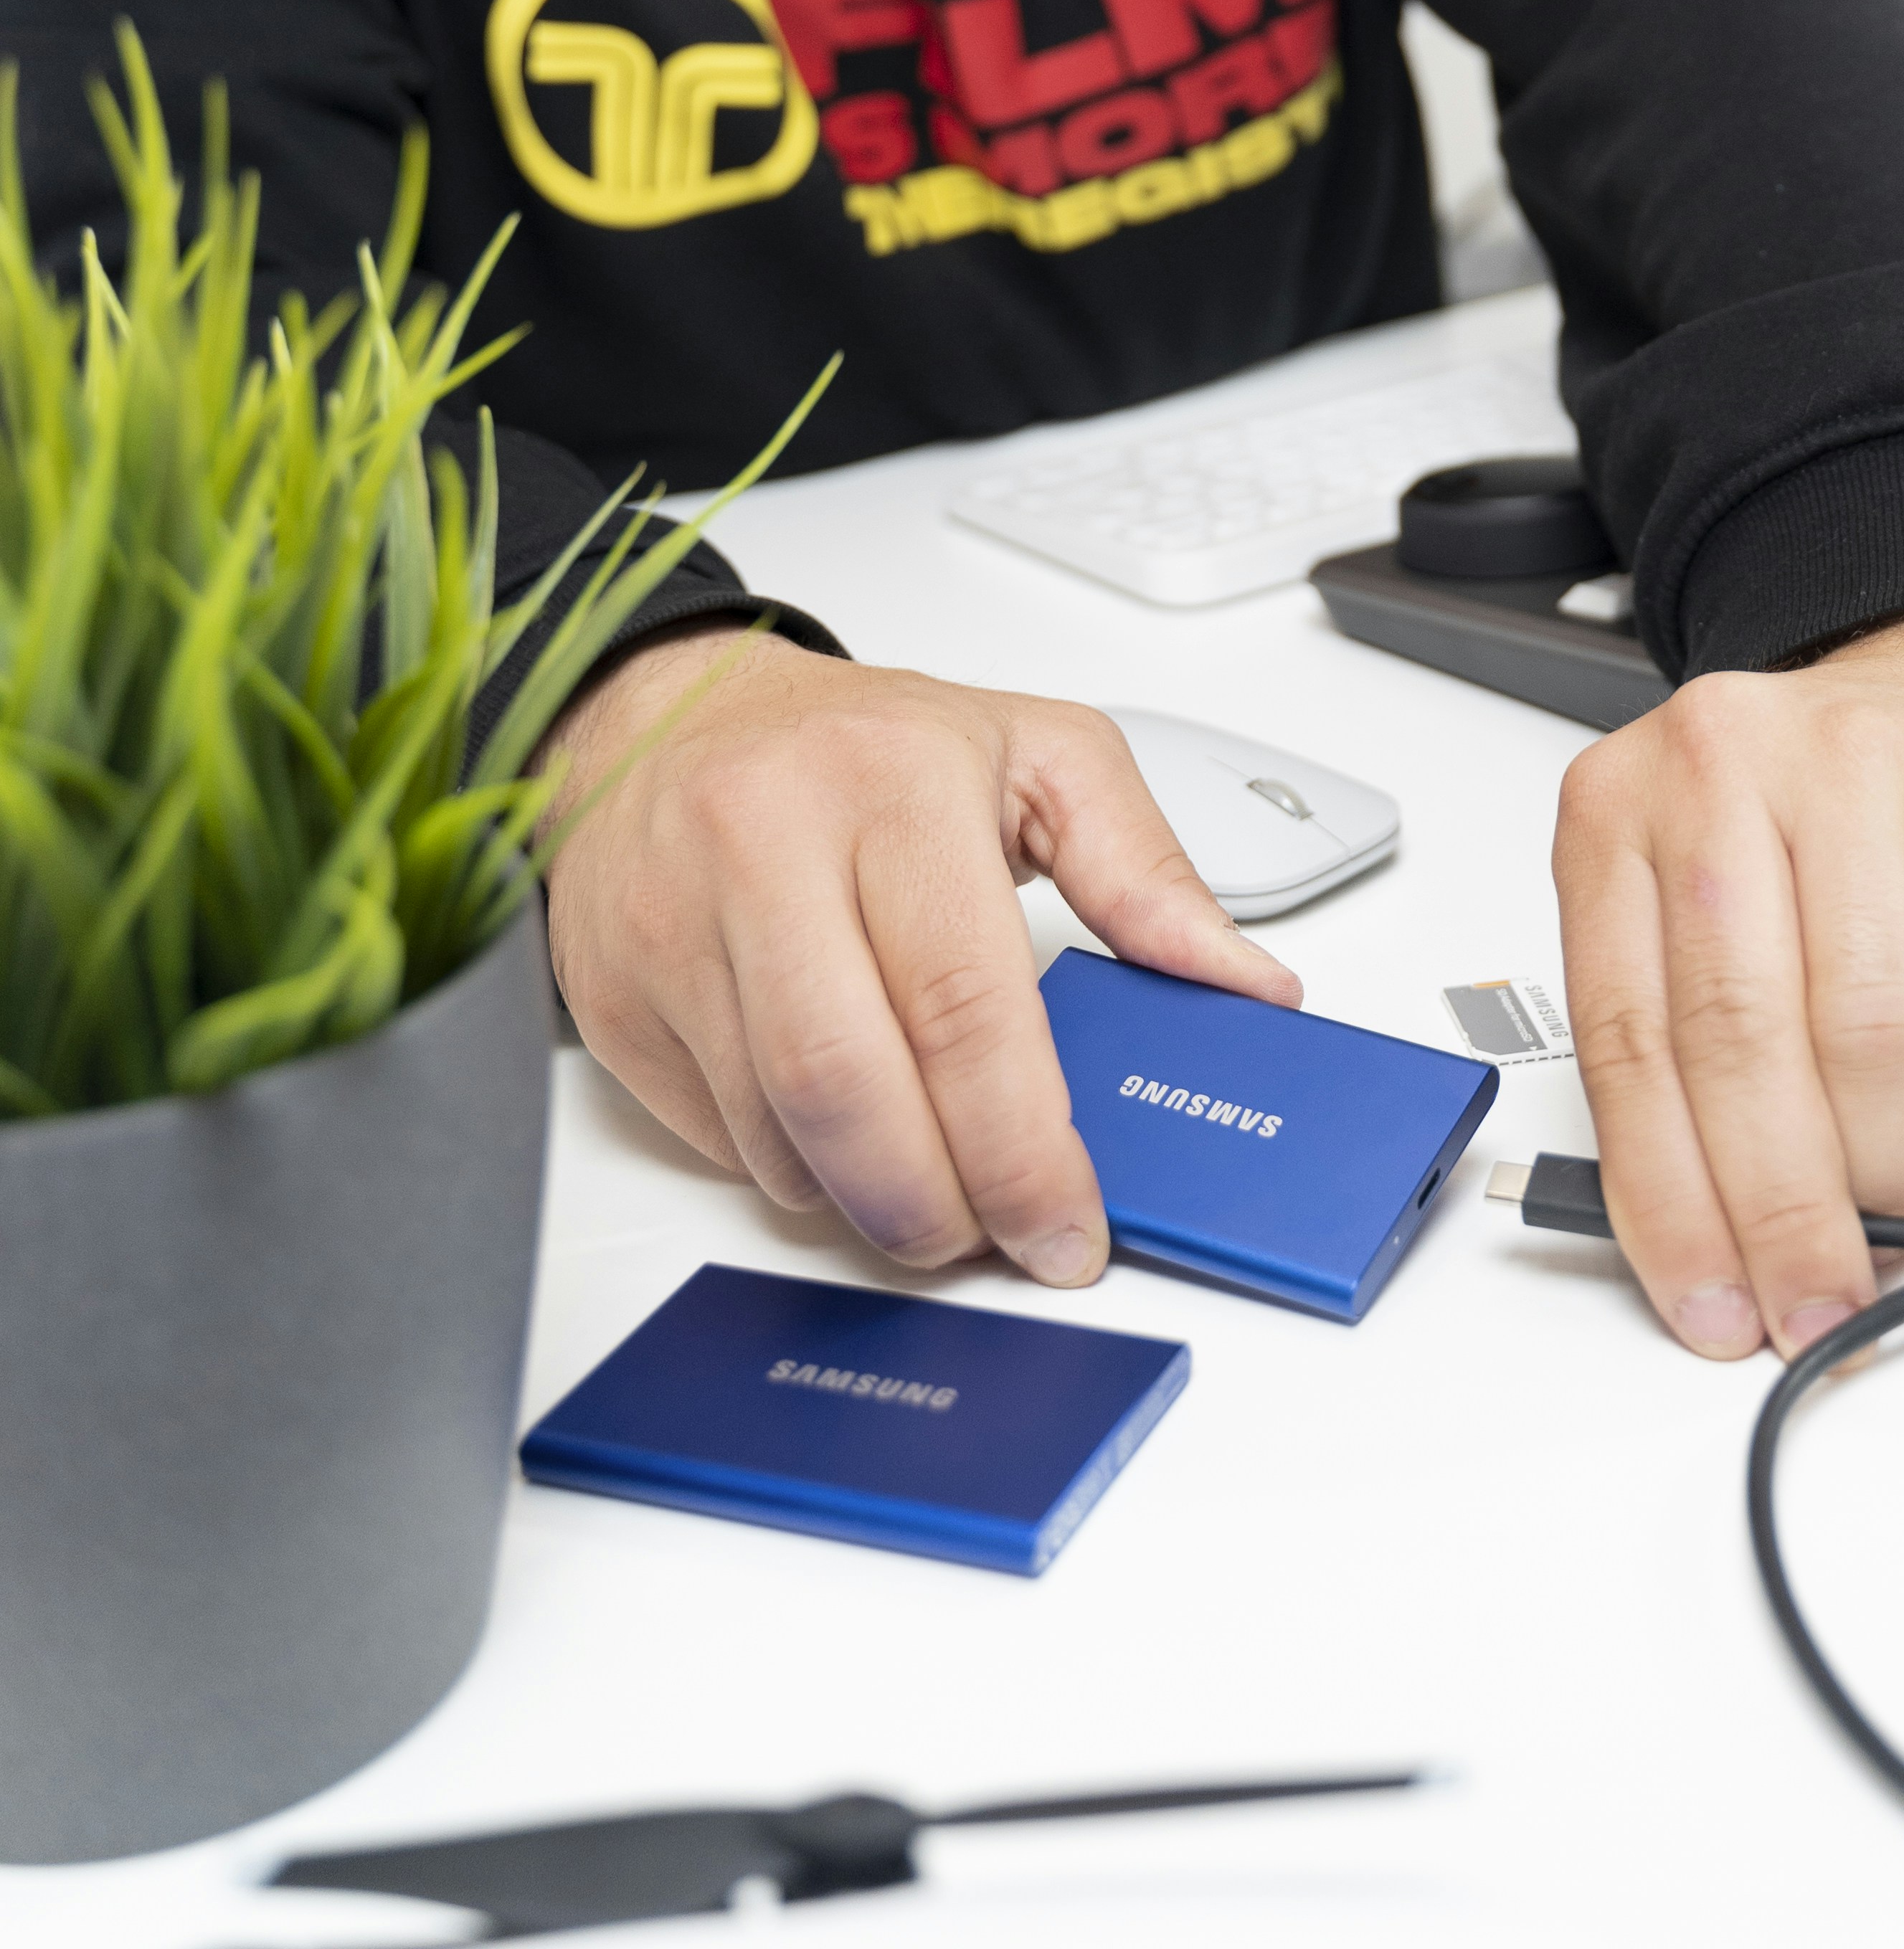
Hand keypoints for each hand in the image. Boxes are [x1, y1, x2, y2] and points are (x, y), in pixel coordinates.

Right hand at [537, 633, 1300, 1277]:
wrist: (669, 711)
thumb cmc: (864, 741)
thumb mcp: (1041, 756)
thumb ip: (1150, 875)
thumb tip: (1243, 986)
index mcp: (890, 784)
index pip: (966, 1005)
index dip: (1024, 1146)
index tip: (1069, 1225)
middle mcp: (764, 845)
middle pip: (855, 1088)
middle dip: (942, 1203)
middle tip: (998, 1237)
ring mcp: (671, 925)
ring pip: (779, 1132)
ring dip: (871, 1198)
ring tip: (936, 1188)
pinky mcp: (615, 994)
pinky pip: (717, 1137)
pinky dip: (795, 1170)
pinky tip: (845, 1143)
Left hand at [1552, 604, 1903, 1361]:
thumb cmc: (1802, 811)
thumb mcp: (1688, 887)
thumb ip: (1672, 1034)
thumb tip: (1694, 1230)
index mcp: (1616, 809)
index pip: (1620, 1036)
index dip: (1664, 1195)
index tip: (1704, 1301)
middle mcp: (1720, 771)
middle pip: (1736, 1037)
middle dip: (1775, 1208)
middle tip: (1806, 1306)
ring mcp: (1853, 772)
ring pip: (1858, 1030)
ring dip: (1876, 1180)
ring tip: (1880, 1254)